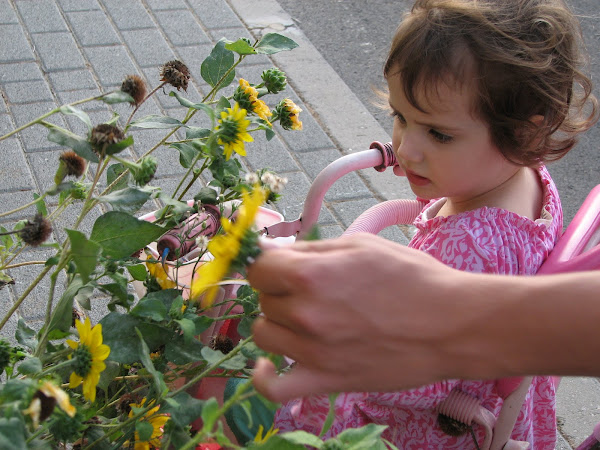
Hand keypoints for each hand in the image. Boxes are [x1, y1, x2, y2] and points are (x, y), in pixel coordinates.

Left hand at [248, 233, 468, 401]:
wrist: (450, 324)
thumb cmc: (411, 276)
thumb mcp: (360, 244)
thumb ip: (312, 249)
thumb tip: (276, 253)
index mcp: (310, 274)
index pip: (258, 268)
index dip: (270, 264)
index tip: (284, 267)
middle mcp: (304, 313)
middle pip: (264, 299)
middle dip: (282, 290)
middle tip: (312, 290)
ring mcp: (311, 351)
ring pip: (263, 334)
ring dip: (278, 323)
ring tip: (303, 319)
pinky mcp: (325, 381)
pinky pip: (273, 388)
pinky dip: (263, 377)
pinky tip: (269, 363)